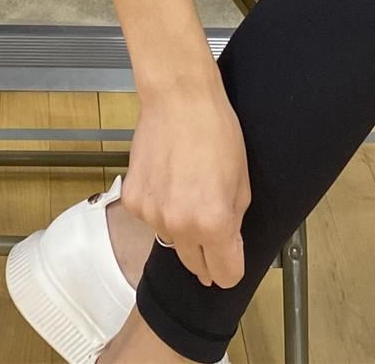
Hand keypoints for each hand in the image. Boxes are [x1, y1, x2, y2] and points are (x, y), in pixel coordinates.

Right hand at [122, 75, 250, 288]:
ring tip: (185, 188)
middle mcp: (179, 226)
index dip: (231, 267)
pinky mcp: (131, 201)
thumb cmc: (216, 131)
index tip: (230, 256)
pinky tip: (166, 179)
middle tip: (209, 222)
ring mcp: (151, 214)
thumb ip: (234, 223)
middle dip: (206, 252)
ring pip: (171, 240)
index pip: (225, 275)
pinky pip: (150, 218)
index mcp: (213, 224)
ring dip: (180, 226)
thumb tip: (226, 247)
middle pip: (195, 266)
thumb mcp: (242, 182)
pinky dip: (159, 207)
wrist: (178, 98)